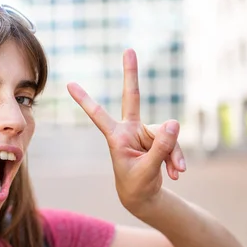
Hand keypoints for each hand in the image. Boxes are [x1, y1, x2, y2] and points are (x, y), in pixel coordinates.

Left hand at [67, 49, 185, 211]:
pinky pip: (173, 142)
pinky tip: (177, 173)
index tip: (69, 84)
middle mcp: (129, 130)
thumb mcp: (148, 169)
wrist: (143, 196)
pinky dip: (177, 158)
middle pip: (132, 97)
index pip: (98, 115)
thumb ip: (161, 147)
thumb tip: (175, 122)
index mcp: (116, 137)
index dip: (85, 100)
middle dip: (131, 74)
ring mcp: (144, 132)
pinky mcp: (158, 137)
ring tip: (176, 172)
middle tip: (129, 50)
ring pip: (166, 134)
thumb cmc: (136, 183)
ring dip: (174, 154)